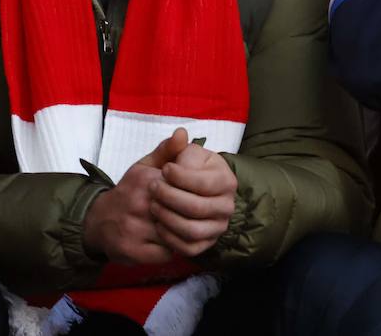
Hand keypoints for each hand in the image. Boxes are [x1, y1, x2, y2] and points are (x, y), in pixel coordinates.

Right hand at [83, 131, 187, 263]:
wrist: (97, 221)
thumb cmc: (129, 191)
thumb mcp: (144, 166)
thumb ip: (166, 150)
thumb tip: (183, 133)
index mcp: (146, 181)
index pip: (184, 187)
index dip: (192, 193)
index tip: (194, 195)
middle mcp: (138, 205)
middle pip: (181, 211)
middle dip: (190, 214)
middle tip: (195, 214)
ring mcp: (135, 230)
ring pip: (176, 232)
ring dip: (184, 231)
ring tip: (187, 227)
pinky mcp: (133, 252)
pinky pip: (167, 252)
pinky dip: (173, 247)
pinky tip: (172, 240)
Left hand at [149, 132, 238, 257]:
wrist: (185, 195)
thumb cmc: (181, 173)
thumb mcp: (177, 157)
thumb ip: (174, 147)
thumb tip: (180, 133)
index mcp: (226, 180)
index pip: (204, 182)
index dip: (180, 177)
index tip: (164, 170)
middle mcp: (227, 205)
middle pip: (197, 207)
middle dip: (169, 197)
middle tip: (153, 188)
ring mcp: (218, 227)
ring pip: (192, 229)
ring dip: (168, 218)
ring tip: (154, 206)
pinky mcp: (207, 244)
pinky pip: (188, 247)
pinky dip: (170, 238)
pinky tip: (159, 224)